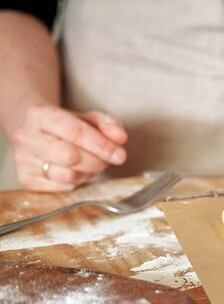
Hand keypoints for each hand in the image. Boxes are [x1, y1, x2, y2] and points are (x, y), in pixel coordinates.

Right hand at [9, 105, 127, 190]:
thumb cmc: (67, 126)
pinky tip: (76, 172)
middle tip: (106, 160)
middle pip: (70, 156)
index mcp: (39, 114)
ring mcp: (22, 160)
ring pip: (67, 175)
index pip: (74, 132)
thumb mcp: (89, 118)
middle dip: (96, 161)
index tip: (120, 154)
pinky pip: (62, 188)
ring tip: (90, 164)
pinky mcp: (25, 180)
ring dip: (88, 173)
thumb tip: (120, 138)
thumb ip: (108, 124)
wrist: (36, 133)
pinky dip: (77, 182)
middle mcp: (25, 137)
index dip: (101, 145)